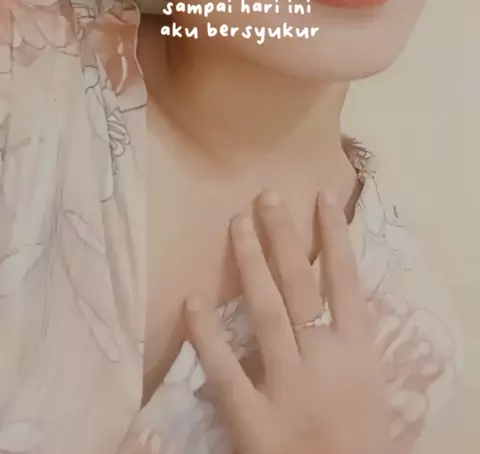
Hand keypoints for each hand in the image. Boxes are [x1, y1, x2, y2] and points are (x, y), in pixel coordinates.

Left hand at [186, 190, 392, 453]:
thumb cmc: (362, 443)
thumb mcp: (369, 386)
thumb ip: (349, 343)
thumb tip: (333, 298)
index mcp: (357, 350)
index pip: (345, 280)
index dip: (333, 236)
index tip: (320, 195)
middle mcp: (323, 355)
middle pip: (300, 283)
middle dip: (283, 236)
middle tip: (266, 195)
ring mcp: (287, 383)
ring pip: (265, 309)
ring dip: (249, 263)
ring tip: (236, 223)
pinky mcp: (253, 415)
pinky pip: (224, 368)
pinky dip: (205, 334)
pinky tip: (192, 300)